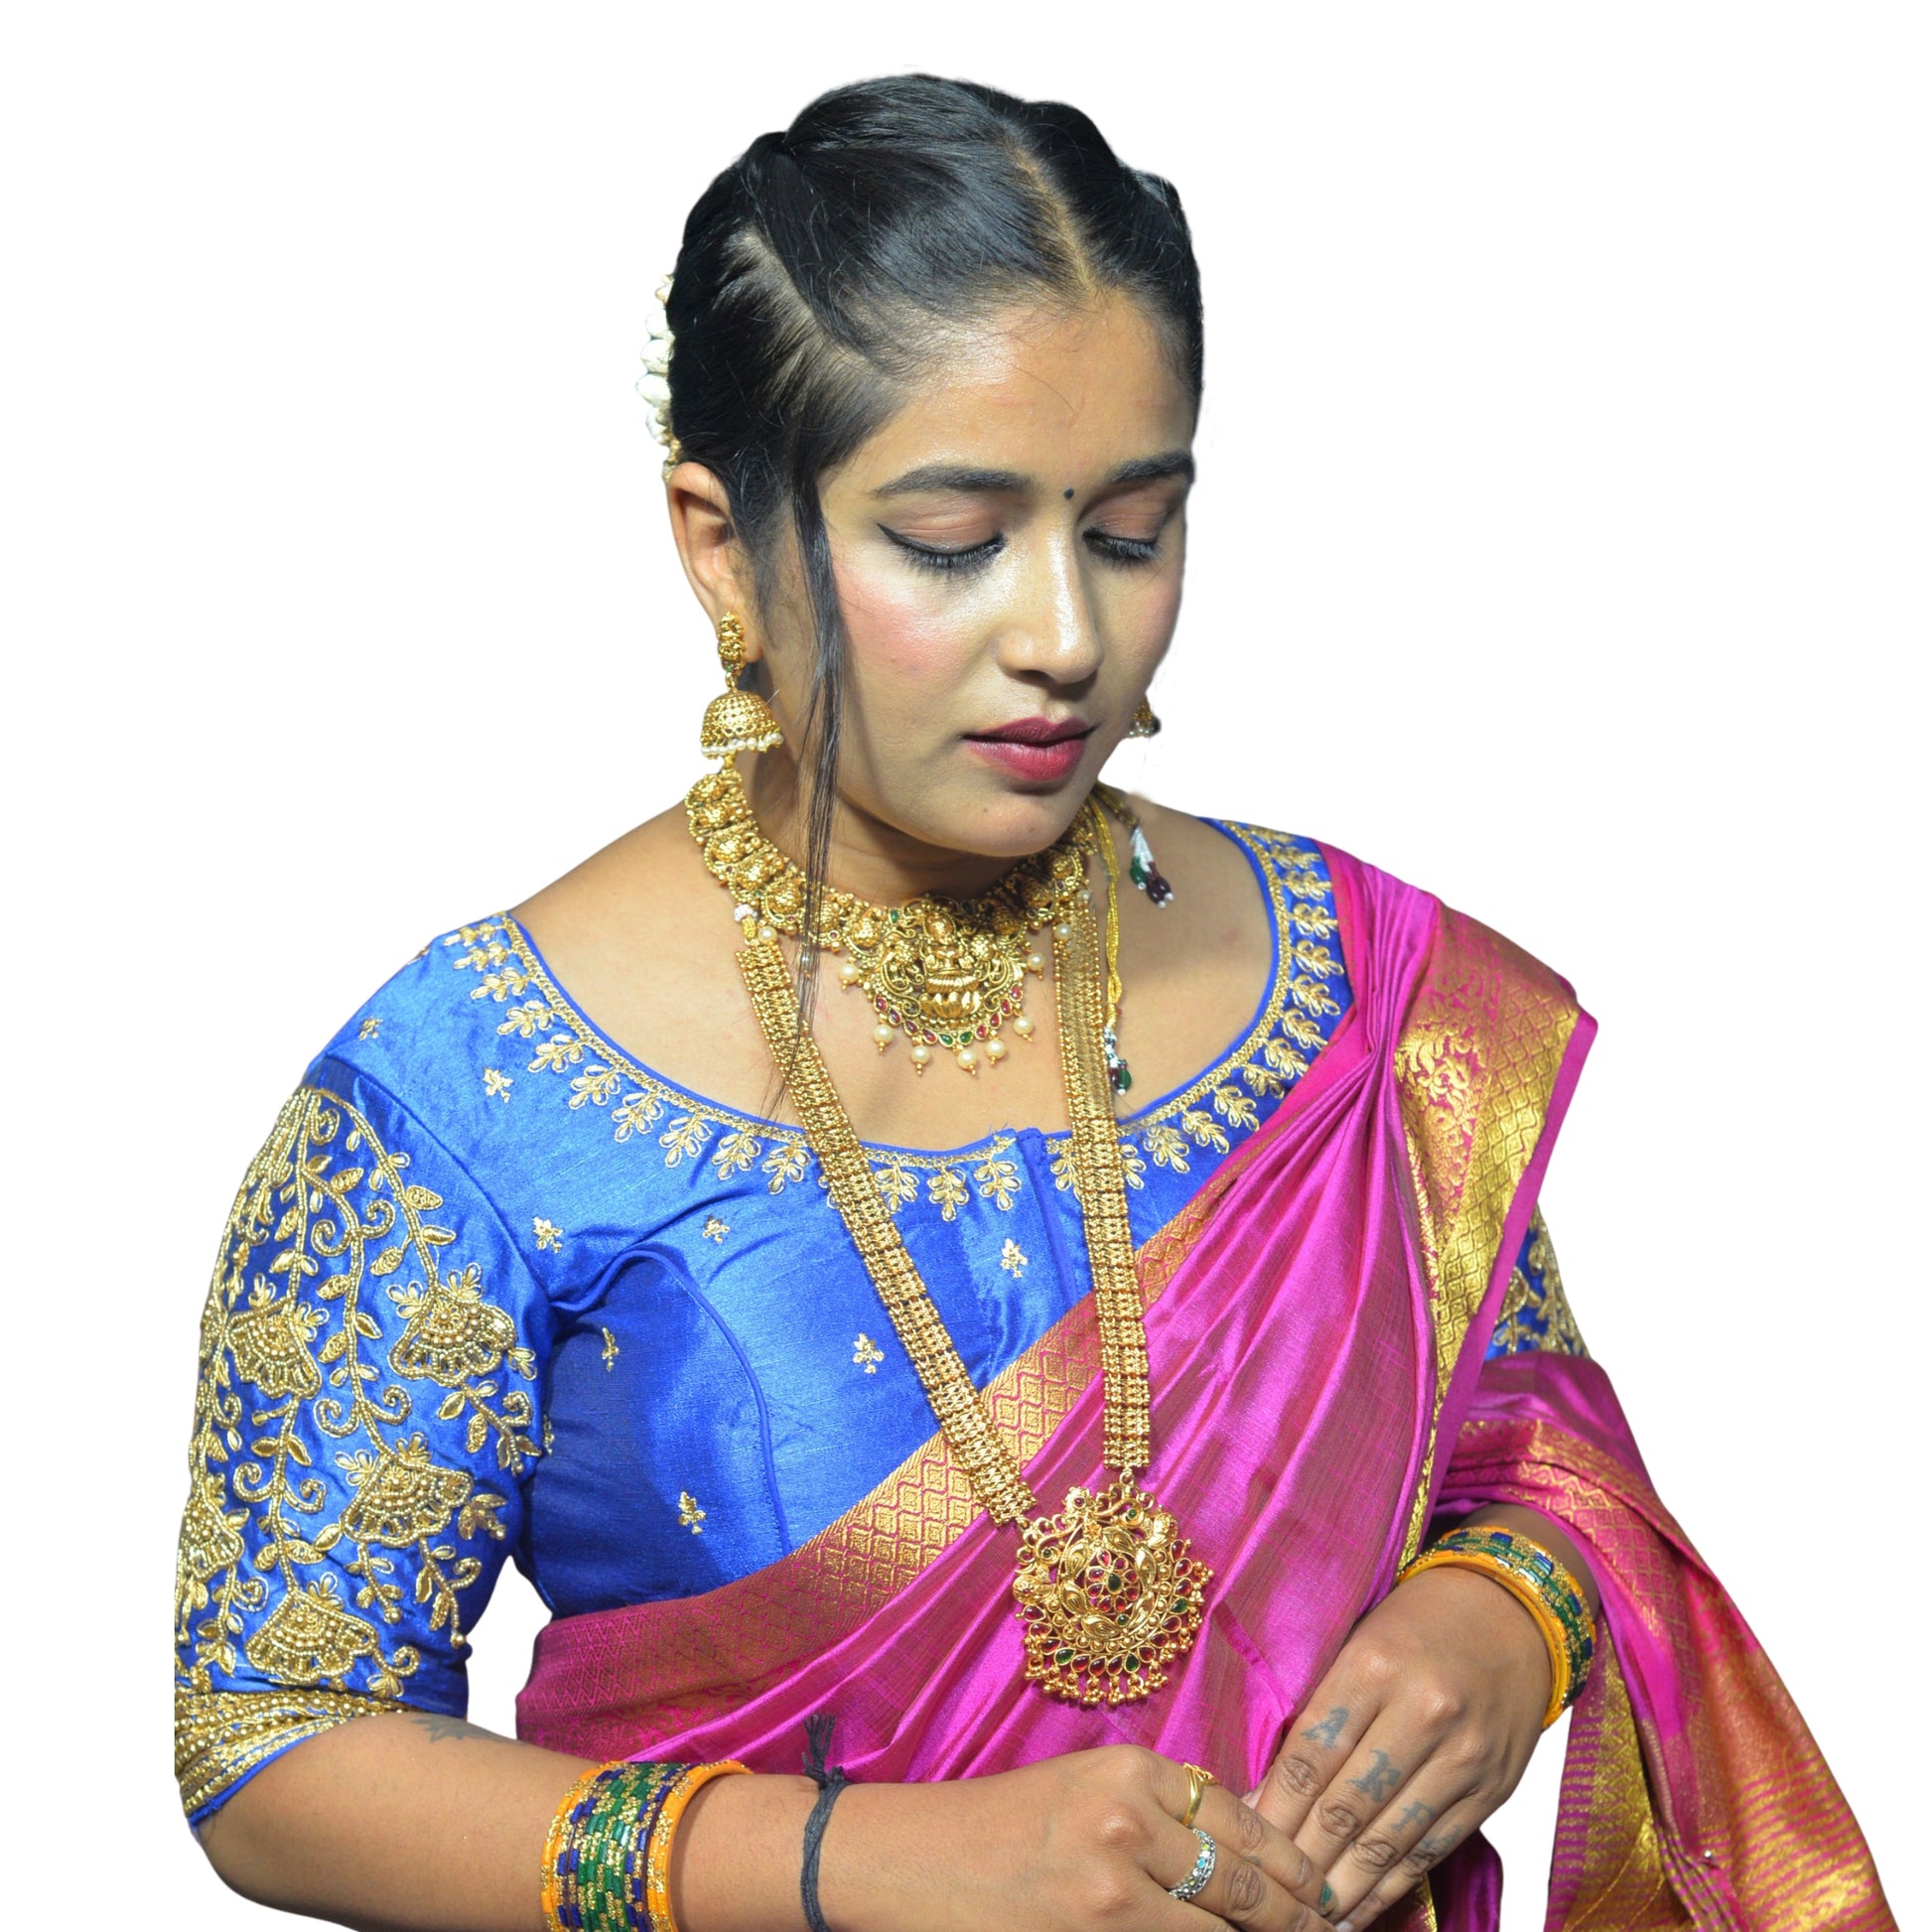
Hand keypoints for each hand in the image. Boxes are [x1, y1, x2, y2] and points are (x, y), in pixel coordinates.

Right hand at [680, 1744, 1330, 1931]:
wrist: (903, 1862)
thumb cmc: (996, 1827)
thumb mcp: (1085, 1790)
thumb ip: (1163, 1811)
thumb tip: (1254, 1855)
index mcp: (1131, 1772)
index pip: (1250, 1827)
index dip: (1301, 1875)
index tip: (1330, 1902)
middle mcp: (1128, 1824)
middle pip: (1251, 1891)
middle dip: (1300, 1925)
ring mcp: (1110, 1891)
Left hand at [1247, 1567, 1551, 1928]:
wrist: (1513, 1612)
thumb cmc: (1418, 1623)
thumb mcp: (1358, 1642)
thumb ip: (1319, 1712)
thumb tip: (1264, 1793)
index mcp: (1376, 1665)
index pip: (1311, 1753)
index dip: (1274, 1808)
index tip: (1242, 1844)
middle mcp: (1423, 1712)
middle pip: (1346, 1805)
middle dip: (1301, 1859)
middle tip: (1265, 1894)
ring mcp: (1463, 1756)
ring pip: (1389, 1839)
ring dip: (1343, 1887)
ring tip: (1305, 1917)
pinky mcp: (1492, 1789)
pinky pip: (1432, 1849)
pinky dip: (1391, 1886)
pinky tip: (1359, 1907)